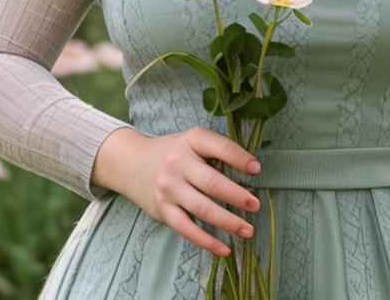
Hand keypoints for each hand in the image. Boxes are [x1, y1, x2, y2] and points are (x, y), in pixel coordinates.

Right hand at [123, 127, 261, 257]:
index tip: (257, 169)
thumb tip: (251, 170)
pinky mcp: (163, 210)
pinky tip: (225, 248)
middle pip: (212, 182)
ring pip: (202, 209)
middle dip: (237, 196)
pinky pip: (187, 229)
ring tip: (248, 230)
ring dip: (228, 222)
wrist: (132, 163)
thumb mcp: (191, 141)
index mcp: (191, 140)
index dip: (239, 157)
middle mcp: (178, 163)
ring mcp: (169, 188)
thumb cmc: (173, 152)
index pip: (219, 147)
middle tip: (256, 205)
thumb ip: (215, 151)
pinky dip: (207, 241)